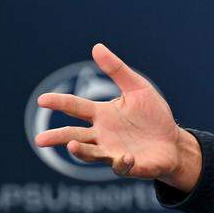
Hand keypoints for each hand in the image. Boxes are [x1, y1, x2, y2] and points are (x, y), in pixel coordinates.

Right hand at [33, 44, 201, 190]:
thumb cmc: (152, 115)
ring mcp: (113, 152)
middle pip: (74, 135)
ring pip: (91, 154)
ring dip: (81, 151)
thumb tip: (96, 47)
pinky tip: (126, 156)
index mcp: (101, 114)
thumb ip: (117, 70)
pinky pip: (121, 166)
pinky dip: (121, 162)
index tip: (42, 100)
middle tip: (40, 139)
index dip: (59, 102)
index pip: (75, 107)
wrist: (173, 142)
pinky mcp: (130, 165)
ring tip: (71, 146)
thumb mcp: (137, 88)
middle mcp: (102, 135)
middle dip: (58, 137)